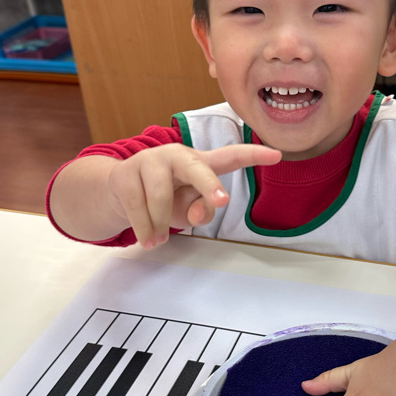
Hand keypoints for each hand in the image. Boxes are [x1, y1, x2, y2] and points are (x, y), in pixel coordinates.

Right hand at [106, 143, 280, 247]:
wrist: (117, 189)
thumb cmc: (163, 197)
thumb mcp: (186, 207)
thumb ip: (201, 209)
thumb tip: (198, 212)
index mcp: (199, 163)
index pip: (230, 157)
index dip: (254, 155)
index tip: (278, 156)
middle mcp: (177, 155)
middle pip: (197, 168)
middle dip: (210, 185)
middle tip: (222, 201)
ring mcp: (150, 161)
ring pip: (161, 196)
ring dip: (161, 223)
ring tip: (159, 239)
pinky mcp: (126, 173)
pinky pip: (138, 206)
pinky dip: (145, 228)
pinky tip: (149, 240)